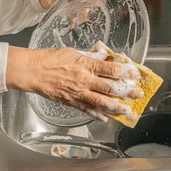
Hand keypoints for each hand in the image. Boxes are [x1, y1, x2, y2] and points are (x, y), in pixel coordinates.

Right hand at [6, 46, 143, 121]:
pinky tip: (105, 117)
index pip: (111, 69)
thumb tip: (103, 58)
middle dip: (127, 92)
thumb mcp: (72, 52)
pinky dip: (97, 114)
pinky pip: (86, 109)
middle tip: (139, 95)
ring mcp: (77, 93)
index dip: (126, 72)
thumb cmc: (49, 59)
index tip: (137, 74)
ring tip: (127, 111)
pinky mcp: (70, 102)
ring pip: (100, 102)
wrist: (32, 71)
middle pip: (110, 88)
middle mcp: (84, 80)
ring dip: (116, 107)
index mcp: (85, 65)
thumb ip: (89, 57)